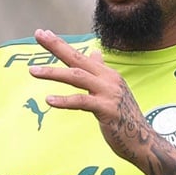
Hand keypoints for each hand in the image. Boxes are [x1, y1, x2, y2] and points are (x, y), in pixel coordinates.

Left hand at [29, 28, 175, 174]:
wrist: (142, 141)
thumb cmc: (124, 117)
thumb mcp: (112, 90)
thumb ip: (101, 72)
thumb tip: (95, 53)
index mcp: (107, 74)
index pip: (80, 55)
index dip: (60, 44)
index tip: (42, 33)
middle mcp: (108, 79)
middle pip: (77, 58)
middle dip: (56, 46)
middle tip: (38, 35)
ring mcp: (109, 93)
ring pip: (77, 77)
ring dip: (54, 73)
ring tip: (33, 70)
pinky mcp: (107, 110)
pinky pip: (82, 102)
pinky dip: (64, 100)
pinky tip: (49, 99)